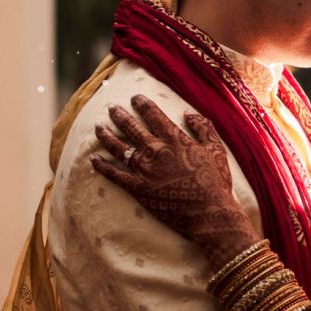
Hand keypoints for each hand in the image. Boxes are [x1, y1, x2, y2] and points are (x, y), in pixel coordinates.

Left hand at [92, 95, 258, 264]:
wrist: (209, 213)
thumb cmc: (216, 181)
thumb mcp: (216, 149)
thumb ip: (203, 128)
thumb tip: (187, 113)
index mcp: (175, 138)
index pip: (153, 114)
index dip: (142, 104)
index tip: (135, 98)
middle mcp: (156, 150)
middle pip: (131, 127)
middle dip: (120, 115)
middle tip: (111, 108)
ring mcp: (144, 170)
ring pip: (119, 147)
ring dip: (106, 136)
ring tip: (98, 127)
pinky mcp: (138, 189)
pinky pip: (114, 175)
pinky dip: (102, 167)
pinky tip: (93, 159)